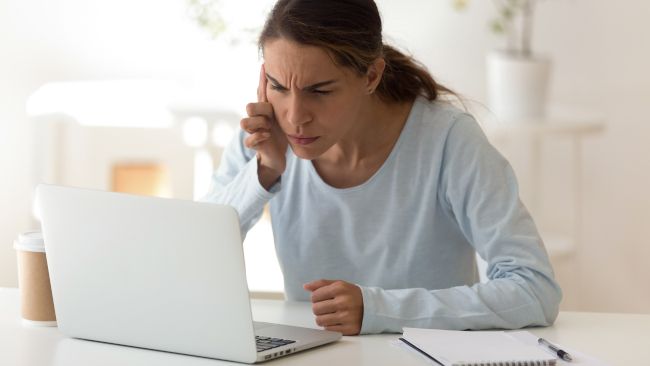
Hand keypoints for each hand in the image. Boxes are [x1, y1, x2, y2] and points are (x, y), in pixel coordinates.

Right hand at [241, 64, 287, 189]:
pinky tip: (267, 136)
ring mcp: (255, 131)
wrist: (277, 155)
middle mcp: (258, 118)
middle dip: (259, 109)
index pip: (261, 92)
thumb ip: (291, 103)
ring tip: (268, 127)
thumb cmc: (281, 133)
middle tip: (270, 115)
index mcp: (266, 109)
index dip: (262, 80)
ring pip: (244, 123)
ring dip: (257, 124)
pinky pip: (249, 140)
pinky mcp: (255, 144)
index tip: (265, 66)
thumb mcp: (286, 117)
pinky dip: (258, 137)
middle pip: (250, 107)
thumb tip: (305, 86)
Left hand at [303, 279, 363, 335]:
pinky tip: (336, 321)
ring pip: (320, 321)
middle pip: (315, 309)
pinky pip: (328, 329)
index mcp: (339, 288)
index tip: (323, 298)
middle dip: (318, 308)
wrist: (371, 306)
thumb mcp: (339, 284)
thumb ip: (321, 284)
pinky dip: (330, 326)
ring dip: (322, 318)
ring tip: (330, 314)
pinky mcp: (349, 328)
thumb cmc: (351, 295)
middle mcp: (343, 302)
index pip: (314, 296)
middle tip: (327, 307)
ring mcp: (346, 316)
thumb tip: (305, 286)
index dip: (316, 298)